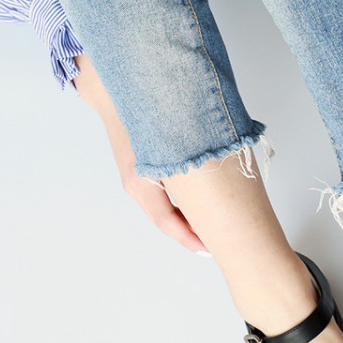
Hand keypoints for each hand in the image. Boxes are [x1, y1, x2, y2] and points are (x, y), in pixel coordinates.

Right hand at [72, 54, 208, 254]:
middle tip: (217, 244)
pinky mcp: (137, 172)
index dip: (192, 239)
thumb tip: (229, 173)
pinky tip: (194, 205)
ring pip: (163, 211)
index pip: (168, 222)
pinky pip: (158, 198)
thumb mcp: (175, 137)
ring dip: (185, 219)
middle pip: (167, 221)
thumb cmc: (146, 110)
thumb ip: (196, 158)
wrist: (113, 93)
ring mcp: (134, 180)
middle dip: (192, 234)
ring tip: (210, 227)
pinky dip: (177, 205)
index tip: (213, 249)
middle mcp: (137, 184)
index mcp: (143, 180)